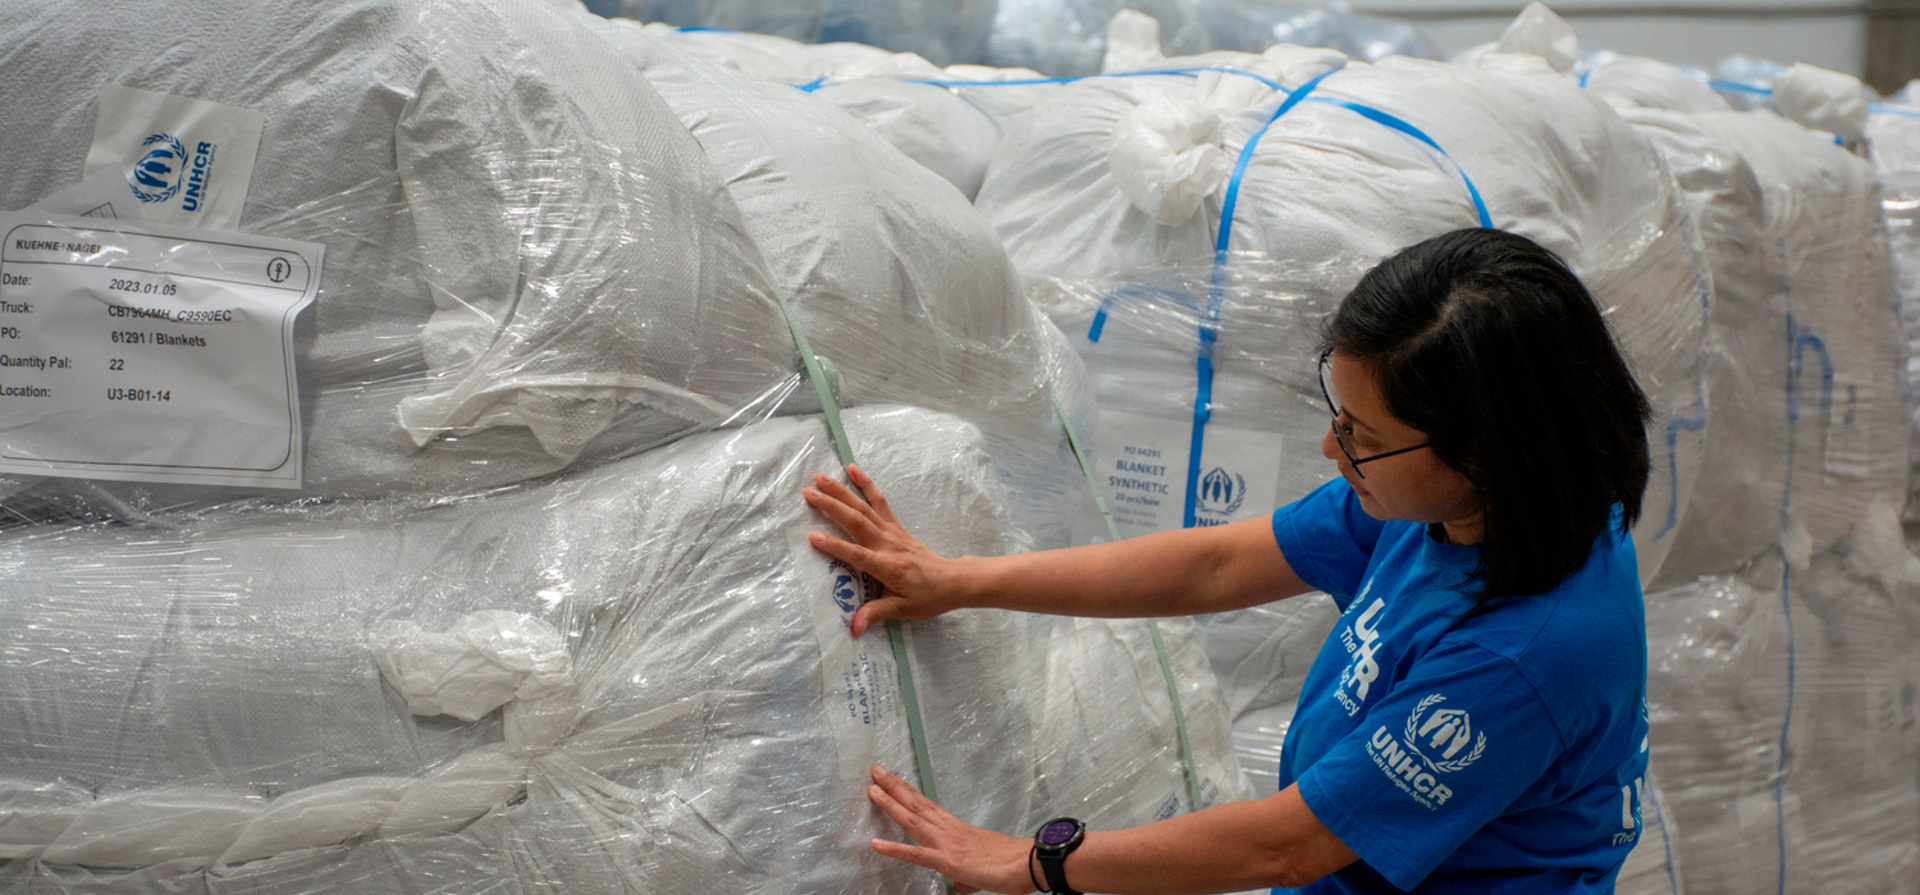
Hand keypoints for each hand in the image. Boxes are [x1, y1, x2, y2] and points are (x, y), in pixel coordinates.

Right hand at [803, 465, 964, 636]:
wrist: (952, 580)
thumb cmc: (926, 597)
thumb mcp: (902, 610)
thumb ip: (876, 615)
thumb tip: (854, 629)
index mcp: (887, 566)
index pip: (856, 554)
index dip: (834, 546)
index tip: (812, 536)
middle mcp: (888, 544)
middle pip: (856, 521)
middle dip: (831, 506)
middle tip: (808, 494)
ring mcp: (892, 532)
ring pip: (864, 507)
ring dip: (842, 491)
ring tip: (821, 478)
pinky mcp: (895, 526)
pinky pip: (879, 502)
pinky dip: (866, 485)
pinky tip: (853, 470)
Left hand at [867, 766, 1034, 894]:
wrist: (1031, 864)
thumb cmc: (1014, 865)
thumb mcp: (984, 870)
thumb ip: (967, 876)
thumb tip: (961, 885)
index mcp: (959, 831)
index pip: (929, 808)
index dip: (910, 795)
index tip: (895, 781)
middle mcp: (951, 831)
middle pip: (918, 804)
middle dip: (895, 787)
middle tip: (877, 771)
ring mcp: (948, 844)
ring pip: (913, 820)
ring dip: (891, 804)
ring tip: (873, 789)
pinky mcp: (949, 860)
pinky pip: (917, 854)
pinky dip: (895, 848)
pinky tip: (876, 843)